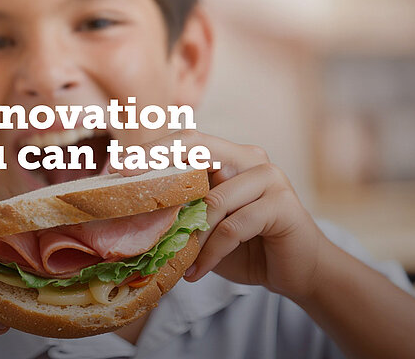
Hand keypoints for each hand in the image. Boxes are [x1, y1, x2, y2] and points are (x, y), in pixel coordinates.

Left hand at [111, 131, 328, 299]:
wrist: (299, 270)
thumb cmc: (247, 245)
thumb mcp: (208, 225)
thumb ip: (183, 211)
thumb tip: (131, 213)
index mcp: (230, 155)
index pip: (185, 140)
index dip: (150, 150)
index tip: (115, 167)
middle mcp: (250, 158)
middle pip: (198, 148)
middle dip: (157, 164)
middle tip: (126, 183)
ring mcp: (269, 178)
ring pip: (214, 199)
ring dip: (190, 235)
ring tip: (175, 259)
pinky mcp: (282, 205)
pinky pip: (233, 228)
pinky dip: (211, 253)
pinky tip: (197, 272)